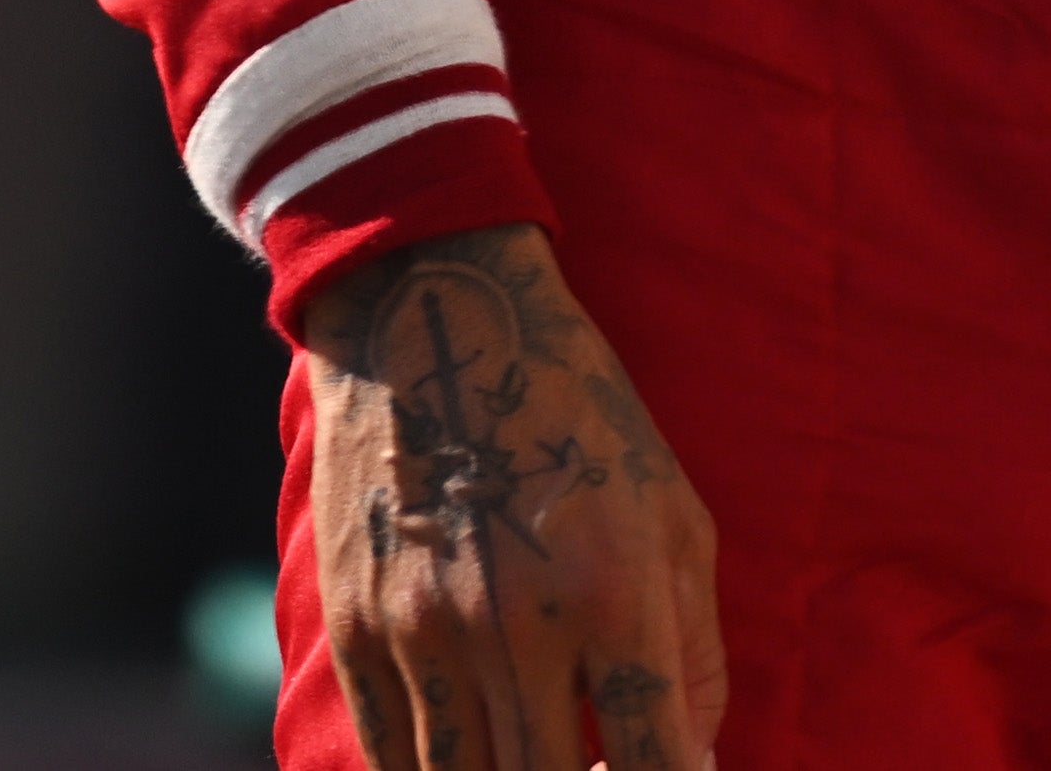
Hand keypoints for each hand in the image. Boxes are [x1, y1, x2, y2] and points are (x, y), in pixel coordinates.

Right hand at [300, 224, 723, 769]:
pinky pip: (391, 762)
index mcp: (613, 593)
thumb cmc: (577, 423)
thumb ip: (694, 654)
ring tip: (537, 752)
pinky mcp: (356, 633)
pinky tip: (476, 748)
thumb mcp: (672, 517)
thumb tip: (692, 764)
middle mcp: (516, 625)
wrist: (432, 323)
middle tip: (597, 761)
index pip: (654, 764)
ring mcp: (423, 635)